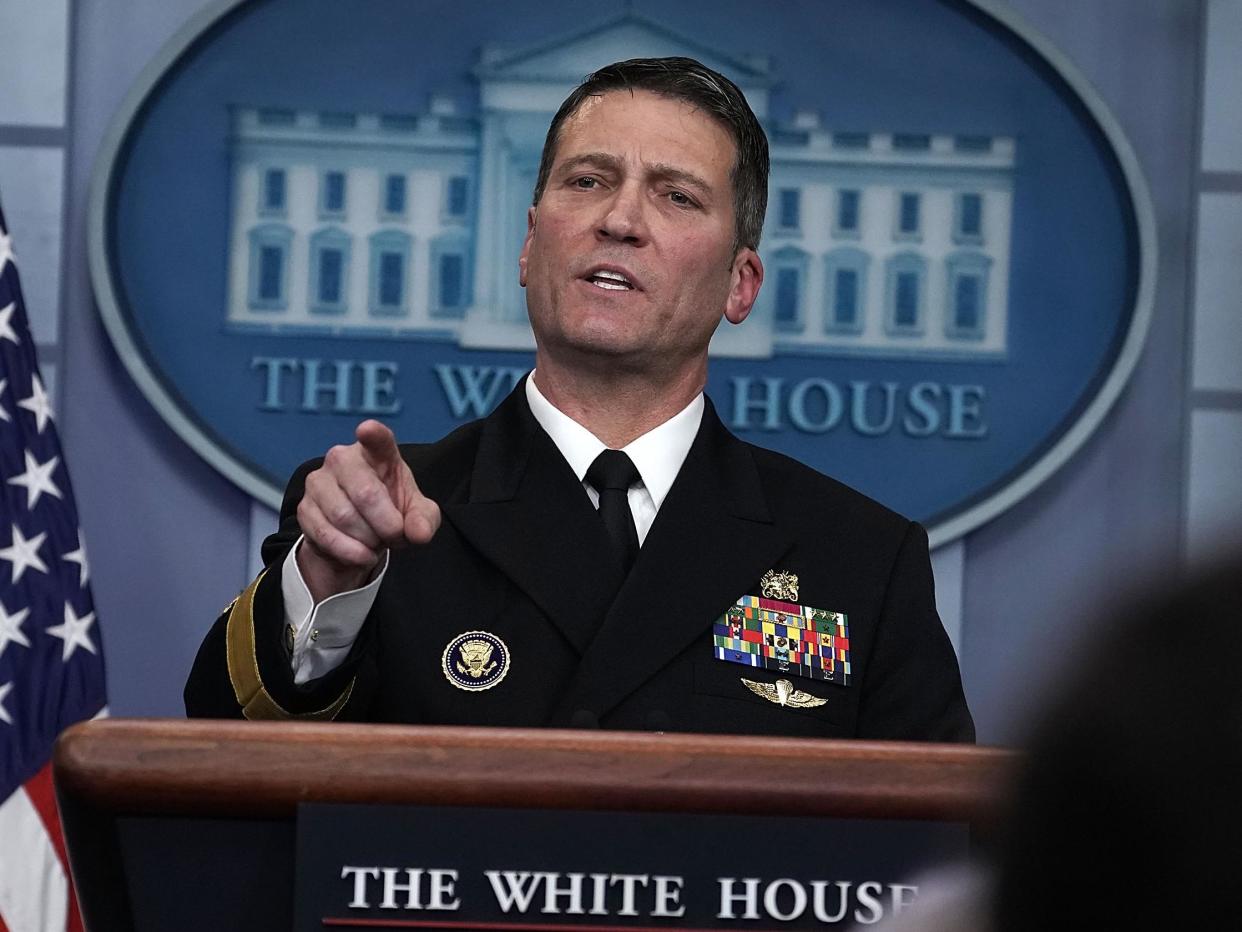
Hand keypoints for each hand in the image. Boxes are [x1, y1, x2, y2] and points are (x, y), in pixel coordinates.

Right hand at [295, 420, 440, 601]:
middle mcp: (342, 459)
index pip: (377, 440)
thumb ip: (424, 521)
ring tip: (377, 542)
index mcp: (377, 453)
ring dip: (368, 539)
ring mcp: (318, 482)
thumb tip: (418, 533)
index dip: (373, 434)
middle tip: (395, 535)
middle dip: (387, 524)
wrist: (360, 535)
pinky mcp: (304, 508)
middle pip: (365, 493)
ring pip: (344, 517)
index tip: (367, 429)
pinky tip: (362, 554)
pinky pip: (326, 535)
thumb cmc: (391, 511)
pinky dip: (350, 552)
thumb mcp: (417, 515)